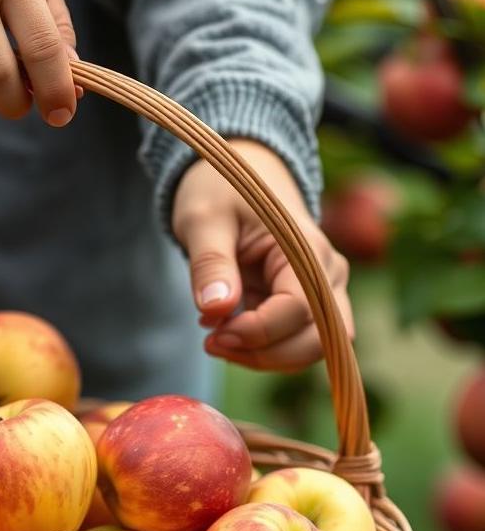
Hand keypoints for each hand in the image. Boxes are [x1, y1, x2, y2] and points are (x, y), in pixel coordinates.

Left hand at [172, 140, 352, 372]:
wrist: (238, 173)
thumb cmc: (221, 188)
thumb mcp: (203, 220)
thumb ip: (211, 264)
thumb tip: (216, 310)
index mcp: (308, 249)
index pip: (299, 311)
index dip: (257, 332)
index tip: (213, 333)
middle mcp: (328, 274)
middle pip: (318, 342)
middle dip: (264, 354)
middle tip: (212, 341)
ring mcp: (322, 293)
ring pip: (310, 350)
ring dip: (263, 357)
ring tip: (216, 337)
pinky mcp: (305, 307)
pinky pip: (293, 344)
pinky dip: (261, 351)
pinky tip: (225, 331)